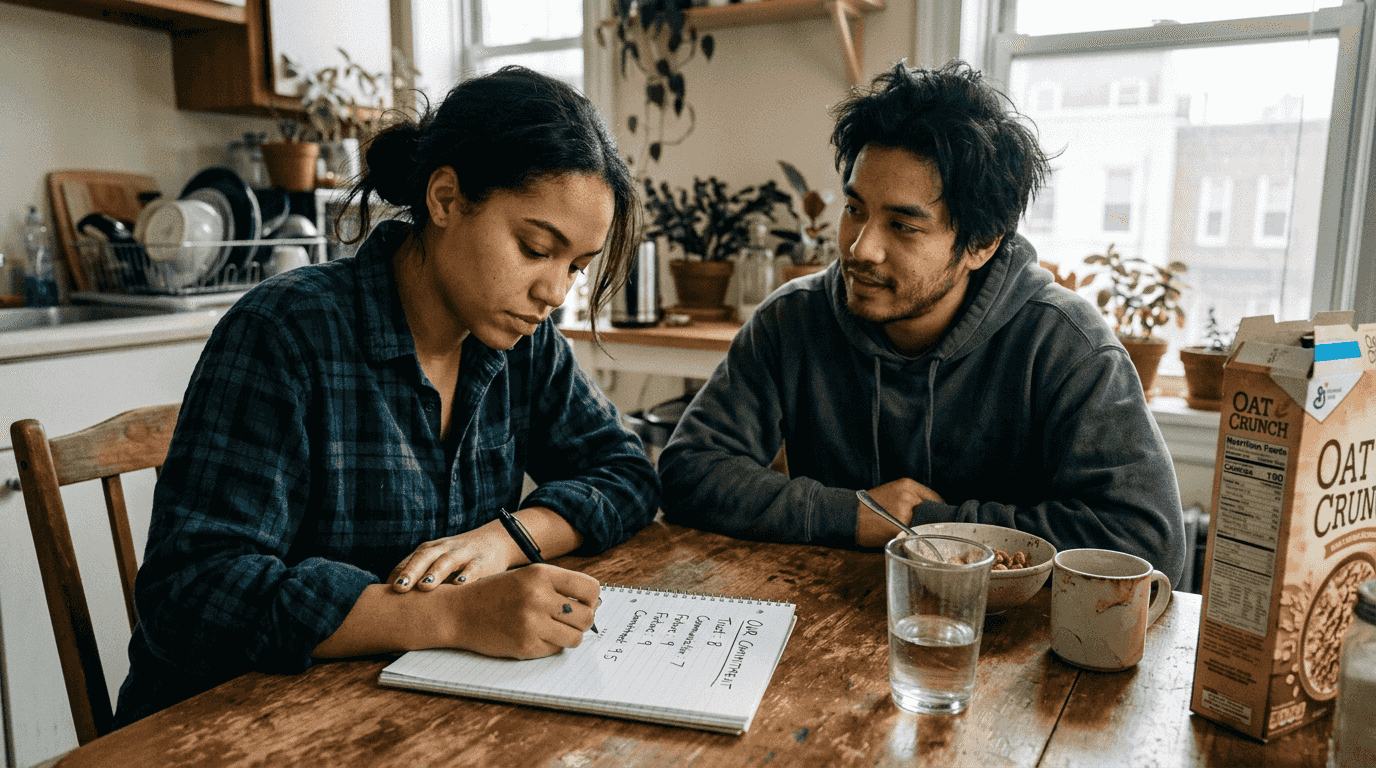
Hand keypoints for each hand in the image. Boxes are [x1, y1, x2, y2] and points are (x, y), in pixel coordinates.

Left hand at [388, 521, 519, 591]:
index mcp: (428, 550)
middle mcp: (443, 549)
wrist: (496, 541)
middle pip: (423, 557)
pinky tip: (460, 585)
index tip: (384, 597)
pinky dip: (467, 576)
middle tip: (399, 588)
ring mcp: (462, 554)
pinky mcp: (482, 561)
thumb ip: (419, 579)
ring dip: (435, 573)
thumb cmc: (458, 560)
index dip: (396, 577)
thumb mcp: (437, 563)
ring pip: (446, 561)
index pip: (408, 562)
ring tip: (425, 586)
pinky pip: (473, 568)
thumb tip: (395, 607)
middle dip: (410, 572)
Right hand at [448, 564, 599, 658]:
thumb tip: (595, 603)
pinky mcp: (525, 646)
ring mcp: (532, 623)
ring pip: (576, 638)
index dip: (591, 599)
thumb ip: (558, 586)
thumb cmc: (495, 593)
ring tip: (553, 629)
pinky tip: (533, 636)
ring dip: (569, 636)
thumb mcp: (527, 577)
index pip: (591, 589)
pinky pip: (555, 650)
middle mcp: (538, 597)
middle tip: (568, 620)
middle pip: (587, 616)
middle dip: (582, 620)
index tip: (582, 603)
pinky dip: (549, 646)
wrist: (458, 612)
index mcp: (541, 574)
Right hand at [856, 478, 944, 546]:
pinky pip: (913, 535)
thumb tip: (931, 511)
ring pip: (925, 525)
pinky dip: (913, 538)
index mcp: (908, 485)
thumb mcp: (892, 492)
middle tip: (928, 528)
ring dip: (923, 530)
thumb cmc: (869, 506)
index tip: (937, 518)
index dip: (937, 510)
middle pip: (933, 512)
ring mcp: (904, 512)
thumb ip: (911, 497)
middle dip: (932, 521)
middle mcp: (908, 496)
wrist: (849, 515)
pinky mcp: (899, 527)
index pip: (935, 499)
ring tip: (915, 534)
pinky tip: (907, 538)